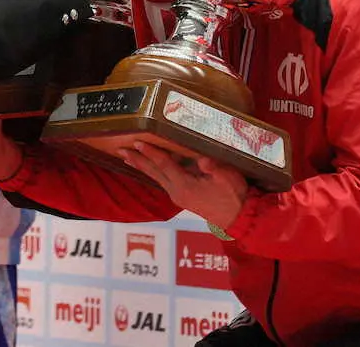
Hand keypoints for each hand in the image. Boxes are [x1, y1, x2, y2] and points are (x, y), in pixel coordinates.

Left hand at [121, 141, 248, 229]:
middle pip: (153, 171)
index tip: (137, 142)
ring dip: (142, 165)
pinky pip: (163, 180)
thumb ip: (214, 168)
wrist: (238, 218)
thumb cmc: (234, 196)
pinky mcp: (182, 196)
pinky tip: (150, 167)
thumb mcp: (228, 178)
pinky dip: (153, 171)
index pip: (164, 165)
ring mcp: (178, 195)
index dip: (151, 152)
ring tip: (128, 157)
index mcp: (185, 186)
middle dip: (137, 160)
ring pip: (156, 176)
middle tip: (121, 149)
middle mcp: (177, 192)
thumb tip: (202, 159)